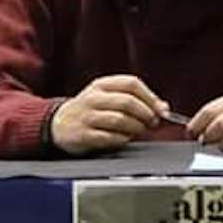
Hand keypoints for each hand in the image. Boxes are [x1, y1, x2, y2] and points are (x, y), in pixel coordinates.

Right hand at [51, 74, 167, 154]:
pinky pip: (110, 137)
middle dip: (146, 114)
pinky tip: (124, 138)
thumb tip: (163, 107)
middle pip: (128, 102)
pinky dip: (123, 139)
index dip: (150, 97)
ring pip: (120, 120)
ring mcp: (86, 116)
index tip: (161, 109)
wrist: (60, 124)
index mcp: (101, 85)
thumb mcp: (108, 97)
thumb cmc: (91, 110)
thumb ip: (135, 98)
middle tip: (152, 123)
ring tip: (138, 131)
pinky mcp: (83, 134)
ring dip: (136, 128)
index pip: (131, 83)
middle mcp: (92, 98)